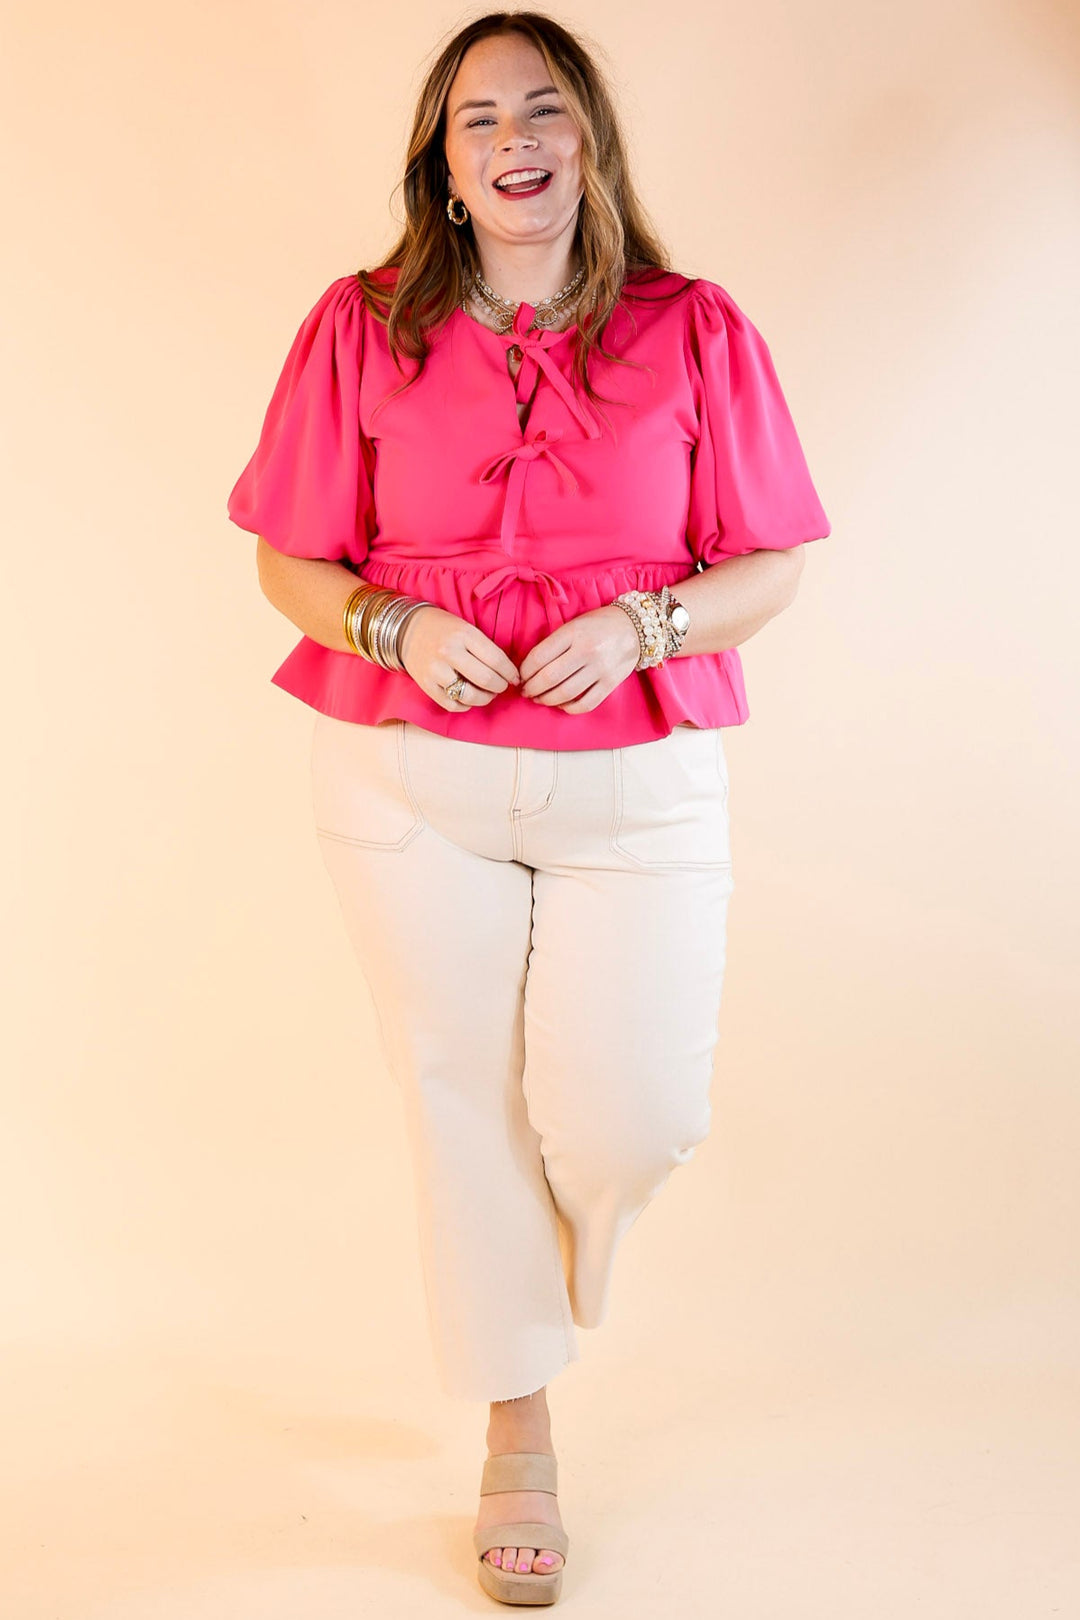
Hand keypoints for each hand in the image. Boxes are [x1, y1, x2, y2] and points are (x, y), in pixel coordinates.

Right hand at [398, 605, 520, 711]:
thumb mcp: (466, 628)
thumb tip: (507, 672)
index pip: (497, 660)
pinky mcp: (426, 684)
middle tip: (501, 686)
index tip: (514, 678)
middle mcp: (449, 652)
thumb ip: (485, 647)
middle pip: (486, 679)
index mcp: (464, 634)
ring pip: (469, 696)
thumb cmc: (443, 628)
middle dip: (500, 687)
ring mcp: (436, 670)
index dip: (510, 673)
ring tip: (487, 694)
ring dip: (484, 699)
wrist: (407, 629)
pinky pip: (452, 704)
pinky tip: (468, 699)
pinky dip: (464, 706)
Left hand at [518, 605, 640, 712]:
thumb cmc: (599, 625)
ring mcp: (600, 668)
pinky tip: (562, 704)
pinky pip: (585, 704)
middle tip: (526, 691)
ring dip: (546, 700)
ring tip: (539, 699)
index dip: (524, 671)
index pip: (539, 656)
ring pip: (565, 693)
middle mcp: (586, 651)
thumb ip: (554, 643)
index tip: (520, 677)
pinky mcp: (611, 683)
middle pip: (549, 678)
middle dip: (532, 688)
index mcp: (573, 632)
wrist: (636, 628)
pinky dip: (569, 708)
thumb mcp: (574, 624)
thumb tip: (530, 668)